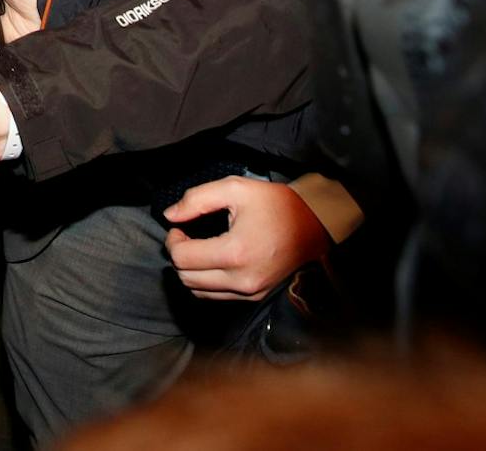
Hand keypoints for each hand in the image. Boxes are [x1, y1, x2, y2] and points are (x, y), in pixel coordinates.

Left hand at [164, 176, 330, 300]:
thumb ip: (197, 199)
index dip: (173, 240)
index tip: (180, 227)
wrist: (314, 225)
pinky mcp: (256, 297)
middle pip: (186, 278)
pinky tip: (211, 261)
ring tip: (198, 249)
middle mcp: (243, 279)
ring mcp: (251, 292)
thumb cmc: (276, 205)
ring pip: (198, 291)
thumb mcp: (236, 189)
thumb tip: (170, 215)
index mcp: (236, 253)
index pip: (182, 258)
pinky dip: (206, 282)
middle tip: (185, 236)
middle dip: (178, 256)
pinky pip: (217, 297)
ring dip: (190, 271)